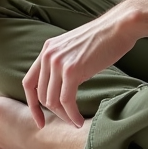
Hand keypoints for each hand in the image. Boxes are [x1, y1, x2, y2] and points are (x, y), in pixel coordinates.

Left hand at [21, 7, 138, 128]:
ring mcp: (58, 63)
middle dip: (54, 112)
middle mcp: (48, 55)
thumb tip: (60, 86)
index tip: (40, 120)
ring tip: (75, 121)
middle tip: (68, 119)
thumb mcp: (73, 49)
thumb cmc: (103, 39)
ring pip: (52, 101)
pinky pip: (66, 101)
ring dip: (64, 116)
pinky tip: (79, 121)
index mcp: (47, 49)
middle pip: (41, 95)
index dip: (32, 104)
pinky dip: (72, 115)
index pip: (29, 82)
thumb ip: (62, 63)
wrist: (118, 27)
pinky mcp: (72, 71)